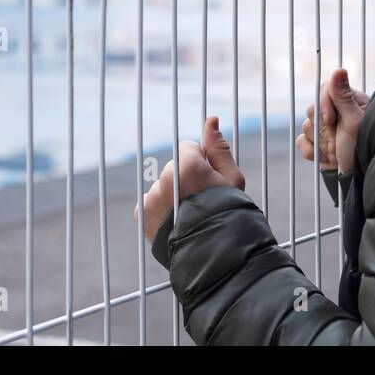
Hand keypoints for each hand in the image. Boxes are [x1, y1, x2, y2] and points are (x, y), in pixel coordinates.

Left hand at [138, 117, 244, 242]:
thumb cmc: (229, 214)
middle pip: (174, 167)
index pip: (188, 149)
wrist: (215, 255)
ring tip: (188, 216)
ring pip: (162, 185)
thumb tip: (211, 119)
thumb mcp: (233, 180)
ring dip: (172, 195)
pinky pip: (150, 202)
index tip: (210, 184)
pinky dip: (159, 209)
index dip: (202, 165)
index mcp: (188, 165)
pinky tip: (175, 222)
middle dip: (185, 180)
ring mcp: (151, 196)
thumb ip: (218, 148)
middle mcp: (165, 178)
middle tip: (201, 203)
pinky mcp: (141, 212)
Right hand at [297, 68, 368, 173]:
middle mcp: (336, 113)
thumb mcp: (356, 122)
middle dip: (323, 130)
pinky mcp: (318, 144)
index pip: (324, 90)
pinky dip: (311, 152)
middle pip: (312, 109)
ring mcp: (326, 129)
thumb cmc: (365, 148)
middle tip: (336, 143)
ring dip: (319, 143)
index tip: (330, 121)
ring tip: (335, 154)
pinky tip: (326, 159)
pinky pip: (301, 141)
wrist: (363, 177)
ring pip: (306, 127)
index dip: (323, 105)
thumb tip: (339, 69)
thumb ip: (344, 97)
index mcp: (348, 102)